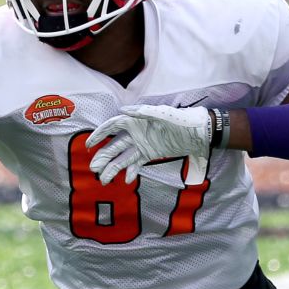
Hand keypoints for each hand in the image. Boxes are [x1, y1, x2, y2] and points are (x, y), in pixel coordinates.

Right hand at [88, 105, 211, 184]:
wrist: (199, 133)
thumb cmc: (182, 119)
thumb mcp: (163, 113)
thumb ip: (142, 112)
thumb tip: (122, 109)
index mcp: (135, 121)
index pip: (112, 127)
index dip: (99, 135)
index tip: (89, 145)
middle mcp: (136, 133)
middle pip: (115, 146)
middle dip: (103, 157)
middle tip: (94, 169)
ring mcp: (143, 145)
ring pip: (123, 157)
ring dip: (113, 168)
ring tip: (104, 180)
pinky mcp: (151, 154)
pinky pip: (137, 163)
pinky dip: (131, 171)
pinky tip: (126, 179)